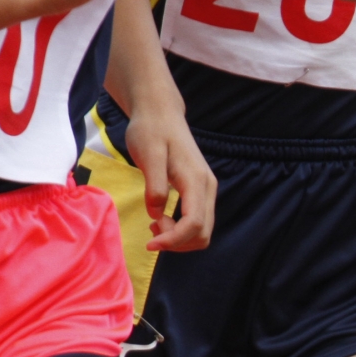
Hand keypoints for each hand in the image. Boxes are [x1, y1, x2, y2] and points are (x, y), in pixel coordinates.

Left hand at [124, 98, 216, 251]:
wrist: (160, 113)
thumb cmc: (150, 130)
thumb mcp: (148, 154)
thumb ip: (154, 185)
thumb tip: (156, 213)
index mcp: (196, 180)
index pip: (194, 224)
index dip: (173, 240)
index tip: (150, 243)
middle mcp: (207, 188)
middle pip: (203, 234)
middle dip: (176, 241)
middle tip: (151, 230)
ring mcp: (206, 190)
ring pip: (202, 232)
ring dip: (179, 238)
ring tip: (154, 224)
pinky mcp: (200, 192)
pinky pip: (197, 222)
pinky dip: (180, 230)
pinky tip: (161, 219)